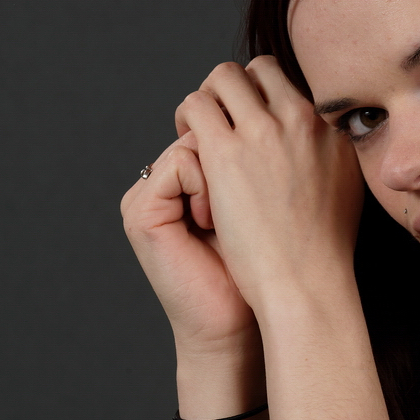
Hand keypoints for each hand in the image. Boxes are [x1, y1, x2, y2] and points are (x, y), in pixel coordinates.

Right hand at [121, 128, 258, 357]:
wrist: (253, 317)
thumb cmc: (269, 261)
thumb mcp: (267, 194)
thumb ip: (259, 152)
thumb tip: (279, 102)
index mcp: (191, 174)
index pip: (219, 121)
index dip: (248, 145)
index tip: (262, 193)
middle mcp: (164, 179)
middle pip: (205, 124)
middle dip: (234, 153)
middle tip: (247, 203)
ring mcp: (147, 194)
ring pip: (196, 140)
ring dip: (224, 173)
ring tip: (231, 218)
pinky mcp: (140, 212)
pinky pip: (182, 160)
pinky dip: (206, 188)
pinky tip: (212, 223)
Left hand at [174, 55, 363, 313]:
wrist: (307, 282)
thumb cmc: (325, 250)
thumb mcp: (348, 186)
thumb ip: (332, 153)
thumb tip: (321, 139)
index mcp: (331, 126)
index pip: (290, 83)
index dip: (265, 97)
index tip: (252, 121)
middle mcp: (301, 118)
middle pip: (258, 69)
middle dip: (235, 90)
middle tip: (221, 122)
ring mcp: (263, 131)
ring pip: (222, 78)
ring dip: (208, 100)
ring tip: (200, 132)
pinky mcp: (226, 152)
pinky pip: (195, 106)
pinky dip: (187, 122)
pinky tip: (191, 151)